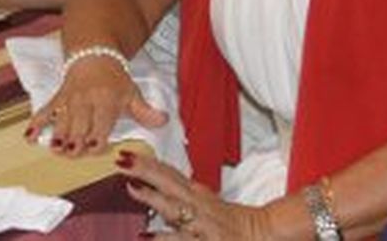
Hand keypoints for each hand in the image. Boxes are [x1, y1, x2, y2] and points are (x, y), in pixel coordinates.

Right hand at [23, 49, 165, 156]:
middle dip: (75, 137)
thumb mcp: (132, 92)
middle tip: (71, 152)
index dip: (97, 134)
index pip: (102, 120)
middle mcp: (87, 100)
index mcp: (107, 100)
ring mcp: (70, 99)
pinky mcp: (58, 97)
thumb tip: (163, 121)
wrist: (94, 53)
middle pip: (80, 122)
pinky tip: (29, 136)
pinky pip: (46, 110)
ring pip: (62, 118)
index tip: (93, 147)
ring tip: (55, 147)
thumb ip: (145, 111)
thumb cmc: (115, 78)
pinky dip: (36, 123)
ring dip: (58, 133)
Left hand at [115, 149, 271, 238]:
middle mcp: (198, 206)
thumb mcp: (204, 202)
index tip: (125, 153)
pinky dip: (166, 238)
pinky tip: (146, 237)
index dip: (147, 162)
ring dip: (154, 198)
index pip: (169, 174)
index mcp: (196, 195)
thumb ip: (179, 192)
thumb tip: (149, 184)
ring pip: (177, 210)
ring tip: (131, 189)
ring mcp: (204, 225)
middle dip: (145, 171)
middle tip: (122, 161)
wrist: (264, 234)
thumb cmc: (231, 222)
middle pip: (170, 184)